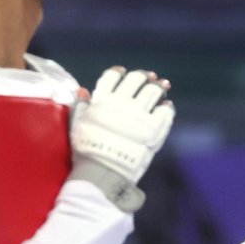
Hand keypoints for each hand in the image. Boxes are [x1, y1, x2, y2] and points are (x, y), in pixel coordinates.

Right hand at [71, 67, 173, 183]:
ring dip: (158, 87)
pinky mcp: (154, 128)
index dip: (119, 72)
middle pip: (136, 80)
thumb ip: (81, 107)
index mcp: (102, 100)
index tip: (123, 72)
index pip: (112, 76)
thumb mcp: (77, 126)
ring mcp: (140, 114)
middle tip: (148, 78)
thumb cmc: (87, 151)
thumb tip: (83, 90)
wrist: (103, 171)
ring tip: (162, 86)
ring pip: (153, 91)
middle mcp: (122, 103)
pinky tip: (166, 106)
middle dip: (143, 77)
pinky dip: (167, 107)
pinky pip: (165, 111)